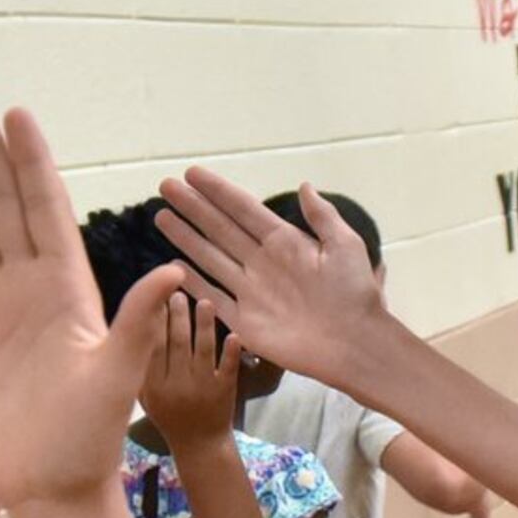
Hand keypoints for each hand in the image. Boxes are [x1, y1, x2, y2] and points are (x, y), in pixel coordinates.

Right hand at [0, 99, 146, 512]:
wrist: (52, 485)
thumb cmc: (90, 438)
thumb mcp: (119, 376)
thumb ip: (138, 322)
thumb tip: (174, 273)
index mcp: (68, 289)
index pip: (46, 210)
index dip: (30, 163)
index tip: (18, 117)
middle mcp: (33, 289)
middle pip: (6, 207)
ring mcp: (0, 309)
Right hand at [136, 281, 241, 450]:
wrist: (199, 446)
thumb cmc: (169, 417)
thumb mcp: (147, 398)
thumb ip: (141, 369)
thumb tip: (139, 328)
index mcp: (154, 386)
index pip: (153, 346)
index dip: (155, 320)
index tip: (156, 299)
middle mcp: (177, 385)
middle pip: (177, 342)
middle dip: (178, 315)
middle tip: (178, 294)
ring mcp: (202, 387)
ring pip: (203, 350)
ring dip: (204, 325)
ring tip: (204, 303)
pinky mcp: (225, 391)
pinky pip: (228, 368)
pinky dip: (231, 352)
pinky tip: (233, 335)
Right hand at [155, 168, 399, 395]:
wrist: (353, 343)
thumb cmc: (354, 293)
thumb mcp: (345, 245)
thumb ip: (323, 216)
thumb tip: (304, 185)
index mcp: (284, 241)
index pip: (243, 209)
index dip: (217, 191)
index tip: (192, 173)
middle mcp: (261, 262)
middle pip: (219, 228)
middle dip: (192, 208)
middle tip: (166, 186)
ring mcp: (250, 291)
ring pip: (210, 258)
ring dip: (186, 238)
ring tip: (162, 217)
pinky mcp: (244, 321)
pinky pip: (213, 298)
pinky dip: (193, 284)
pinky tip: (174, 268)